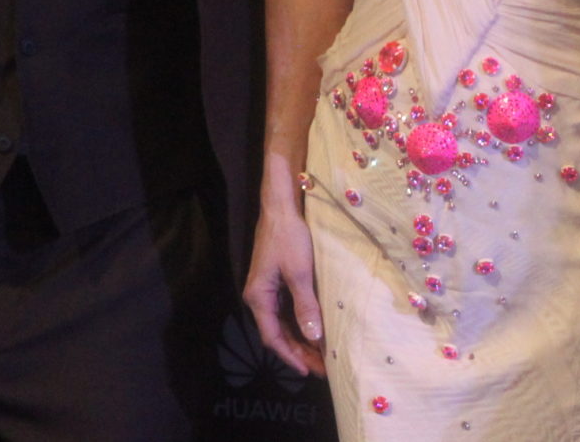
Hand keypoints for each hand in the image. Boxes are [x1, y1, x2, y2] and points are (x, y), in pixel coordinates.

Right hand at [243, 198, 326, 376]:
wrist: (281, 207)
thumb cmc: (289, 237)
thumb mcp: (299, 273)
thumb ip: (305, 306)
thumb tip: (313, 337)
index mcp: (258, 297)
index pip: (272, 337)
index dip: (290, 356)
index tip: (308, 371)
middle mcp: (258, 297)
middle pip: (277, 332)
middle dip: (298, 351)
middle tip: (321, 368)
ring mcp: (266, 289)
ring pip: (282, 323)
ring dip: (299, 339)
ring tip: (319, 355)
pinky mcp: (275, 281)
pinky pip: (286, 310)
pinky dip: (299, 323)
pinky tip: (313, 330)